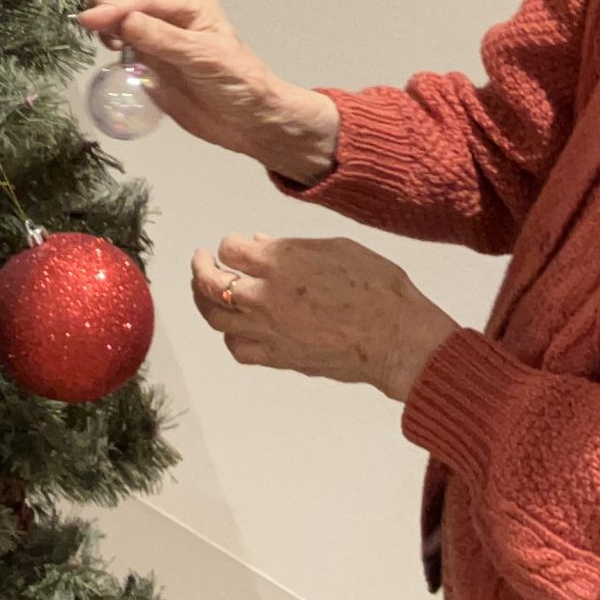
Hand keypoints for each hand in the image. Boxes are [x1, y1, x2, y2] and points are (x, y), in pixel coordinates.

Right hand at [80, 0, 339, 183]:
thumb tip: (121, 20)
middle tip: (100, 29)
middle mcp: (169, 11)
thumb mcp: (202, 57)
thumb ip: (161, 38)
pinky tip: (113, 53)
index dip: (114, 5)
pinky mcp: (146, 55)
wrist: (247, 120)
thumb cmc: (238, 84)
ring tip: (110, 43)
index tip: (91, 22)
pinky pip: (117, 35)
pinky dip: (106, 36)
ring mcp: (155, 33)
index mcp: (188, 3)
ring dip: (104, 17)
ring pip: (118, 6)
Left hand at [189, 234, 459, 402]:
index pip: (231, 248)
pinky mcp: (278, 357)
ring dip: (205, 301)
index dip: (230, 244)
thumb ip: (293, 245)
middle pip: (212, 283)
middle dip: (201, 269)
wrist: (397, 338)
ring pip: (216, 318)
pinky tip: (236, 327)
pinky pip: (238, 349)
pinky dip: (230, 336)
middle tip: (202, 260)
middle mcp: (265, 295)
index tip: (236, 244)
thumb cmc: (377, 286)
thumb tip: (260, 243)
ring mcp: (269, 329)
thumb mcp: (337, 248)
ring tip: (206, 291)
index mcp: (280, 261)